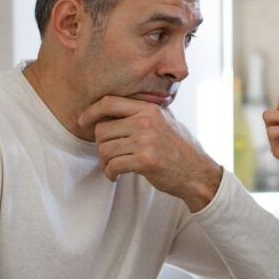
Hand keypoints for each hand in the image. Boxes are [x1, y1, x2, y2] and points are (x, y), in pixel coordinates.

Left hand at [78, 95, 220, 211]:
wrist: (196, 172)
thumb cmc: (178, 148)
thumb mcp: (163, 120)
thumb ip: (141, 112)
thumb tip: (108, 108)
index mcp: (149, 108)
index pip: (109, 102)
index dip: (91, 111)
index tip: (82, 121)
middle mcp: (146, 121)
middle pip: (102, 129)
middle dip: (101, 145)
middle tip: (109, 155)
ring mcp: (146, 140)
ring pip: (105, 148)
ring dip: (105, 161)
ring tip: (114, 166)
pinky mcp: (145, 160)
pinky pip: (113, 165)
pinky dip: (110, 173)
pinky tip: (116, 175)